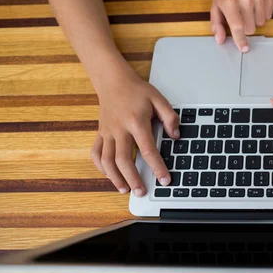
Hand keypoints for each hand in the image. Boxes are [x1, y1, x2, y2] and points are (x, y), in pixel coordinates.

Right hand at [90, 68, 178, 196]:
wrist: (113, 81)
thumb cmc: (137, 91)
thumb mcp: (159, 99)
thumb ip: (169, 118)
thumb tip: (175, 137)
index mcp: (136, 121)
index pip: (148, 150)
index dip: (157, 167)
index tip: (164, 179)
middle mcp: (119, 129)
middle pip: (124, 160)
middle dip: (133, 179)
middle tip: (142, 192)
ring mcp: (107, 132)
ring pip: (107, 160)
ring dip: (115, 178)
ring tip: (125, 190)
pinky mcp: (100, 133)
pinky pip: (96, 153)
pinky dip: (101, 167)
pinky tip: (110, 176)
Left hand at [211, 0, 272, 51]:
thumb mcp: (216, 6)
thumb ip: (217, 25)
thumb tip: (220, 40)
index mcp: (229, 2)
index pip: (237, 27)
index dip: (241, 40)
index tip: (244, 49)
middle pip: (250, 28)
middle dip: (246, 28)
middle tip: (241, 18)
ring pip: (260, 23)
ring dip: (254, 21)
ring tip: (248, 10)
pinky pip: (268, 15)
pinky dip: (263, 15)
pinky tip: (256, 6)